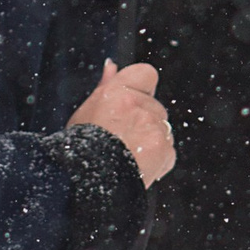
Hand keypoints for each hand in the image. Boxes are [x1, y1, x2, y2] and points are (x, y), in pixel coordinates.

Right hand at [69, 60, 174, 186]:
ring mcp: (154, 127)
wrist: (86, 183)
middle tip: (119, 139)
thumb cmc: (81, 148)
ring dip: (150, 139)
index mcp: (116, 92)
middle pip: (154, 105)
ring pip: (162, 128)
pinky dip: (157, 159)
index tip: (129, 103)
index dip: (141, 88)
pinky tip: (137, 166)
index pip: (146, 74)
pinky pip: (168, 150)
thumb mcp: (88, 111)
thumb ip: (106, 85)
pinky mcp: (165, 149)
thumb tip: (112, 65)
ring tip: (126, 155)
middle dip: (143, 119)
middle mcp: (137, 105)